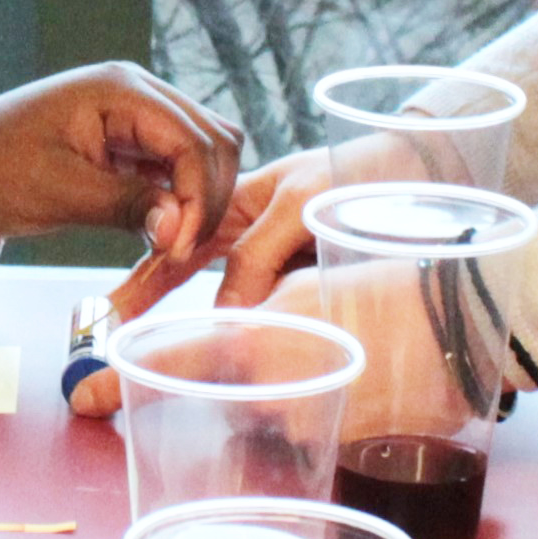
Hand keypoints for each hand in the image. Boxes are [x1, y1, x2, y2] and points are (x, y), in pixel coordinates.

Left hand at [0, 65, 239, 304]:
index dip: (200, 198)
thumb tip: (180, 229)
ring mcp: (132, 116)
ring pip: (201, 153)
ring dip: (199, 198)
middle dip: (208, 197)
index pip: (195, 140)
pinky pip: (174, 167)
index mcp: (120, 89)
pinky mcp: (124, 143)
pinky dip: (179, 199)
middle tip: (182, 252)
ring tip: (173, 246)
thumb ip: (126, 205)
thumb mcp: (58, 193)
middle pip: (213, 140)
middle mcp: (135, 92)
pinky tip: (163, 233)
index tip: (181, 249)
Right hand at [81, 139, 367, 365]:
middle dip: (150, 311)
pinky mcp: (316, 286)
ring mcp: (284, 262)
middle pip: (190, 277)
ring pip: (237, 304)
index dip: (139, 284)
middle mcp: (255, 236)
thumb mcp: (301, 204)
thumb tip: (227, 314)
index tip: (107, 319)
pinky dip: (262, 337)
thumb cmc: (364, 172)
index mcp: (240, 204)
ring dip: (211, 333)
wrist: (430, 172)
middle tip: (112, 350)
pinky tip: (251, 363)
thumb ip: (259, 254)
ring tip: (172, 366)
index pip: (176, 248)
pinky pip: (279, 315)